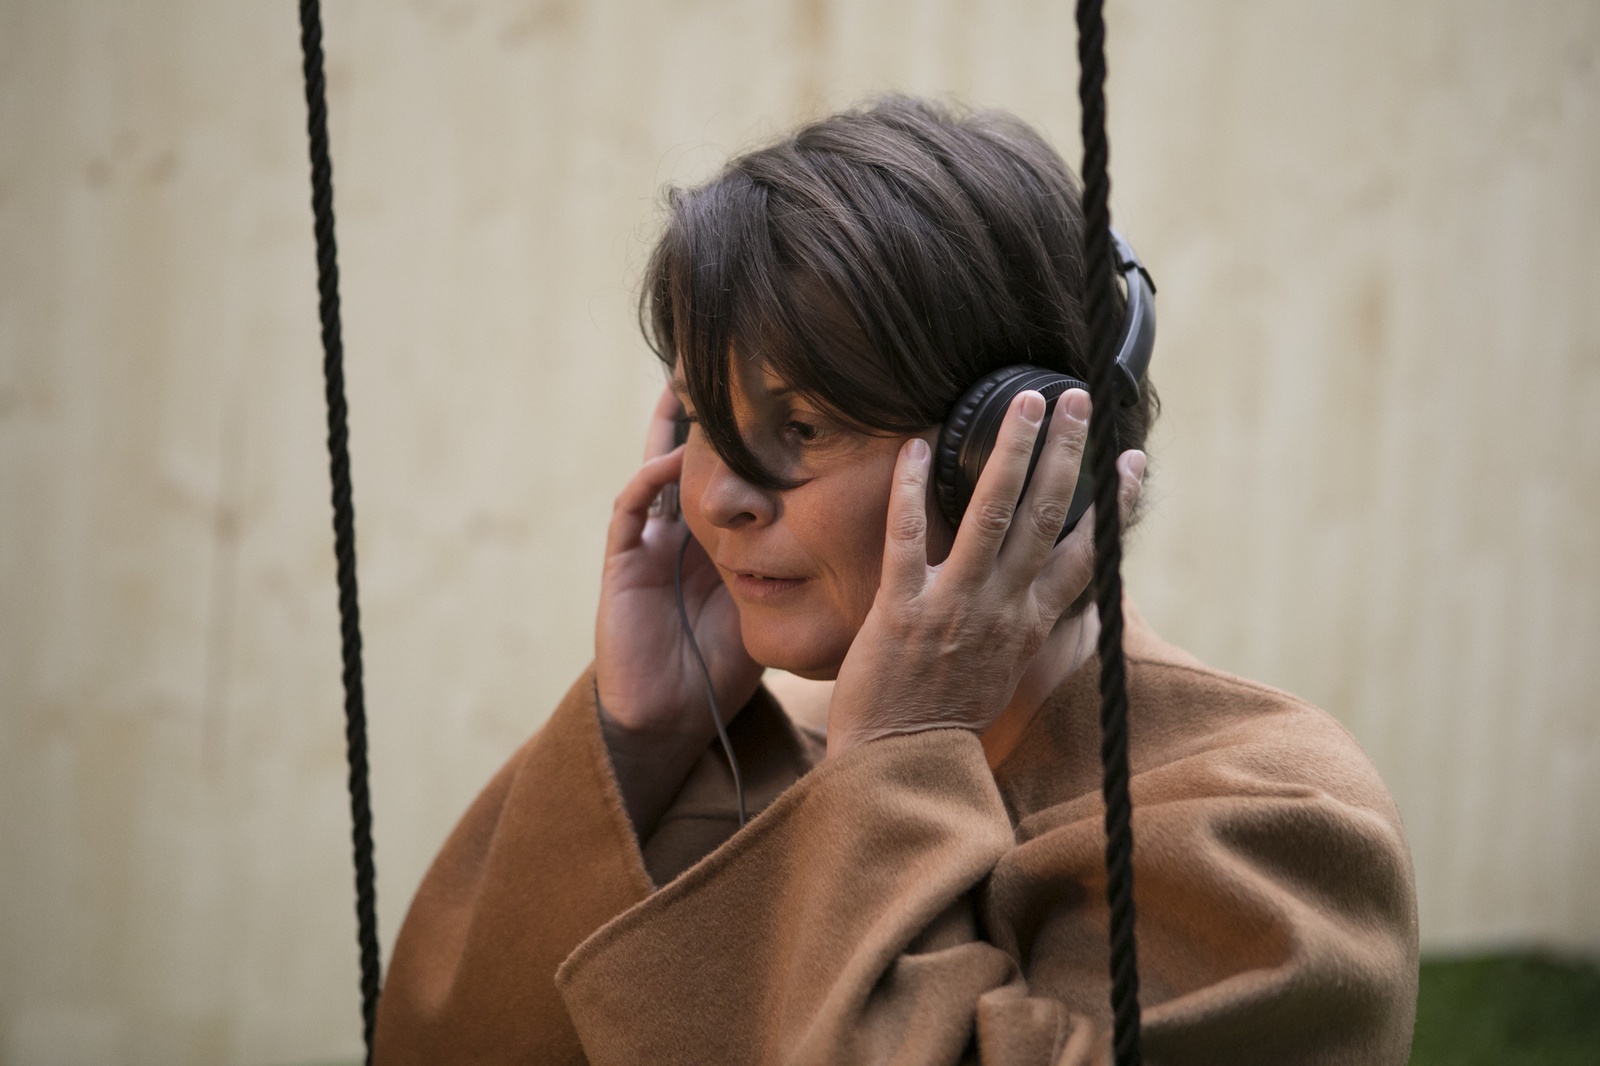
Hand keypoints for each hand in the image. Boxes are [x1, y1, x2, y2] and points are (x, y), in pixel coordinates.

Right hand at [594, 386, 763, 829]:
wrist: (672, 716)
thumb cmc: (723, 666)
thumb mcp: (773, 606)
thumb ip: (805, 572)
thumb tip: (869, 542)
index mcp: (716, 538)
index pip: (732, 472)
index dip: (748, 436)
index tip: (778, 395)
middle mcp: (681, 532)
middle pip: (691, 457)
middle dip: (703, 415)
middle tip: (716, 363)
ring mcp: (649, 542)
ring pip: (655, 470)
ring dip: (670, 433)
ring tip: (684, 388)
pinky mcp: (623, 563)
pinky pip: (631, 509)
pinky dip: (648, 482)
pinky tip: (671, 461)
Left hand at [826, 389, 1143, 756]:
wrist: (902, 765)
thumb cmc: (948, 717)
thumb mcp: (1005, 670)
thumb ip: (1023, 621)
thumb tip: (1040, 581)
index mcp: (1031, 625)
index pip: (1086, 554)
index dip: (1112, 504)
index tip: (1132, 459)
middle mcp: (1002, 610)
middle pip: (1045, 517)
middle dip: (1064, 452)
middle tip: (1075, 399)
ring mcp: (954, 607)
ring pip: (992, 515)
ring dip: (1010, 453)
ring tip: (1023, 402)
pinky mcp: (902, 610)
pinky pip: (908, 537)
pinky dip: (912, 489)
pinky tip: (917, 448)